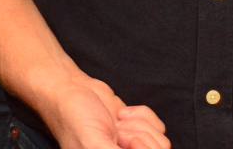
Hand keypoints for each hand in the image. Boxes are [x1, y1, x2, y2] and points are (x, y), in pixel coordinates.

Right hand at [46, 77, 167, 148]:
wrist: (72, 89)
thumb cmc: (76, 119)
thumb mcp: (94, 144)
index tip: (131, 142)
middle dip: (139, 136)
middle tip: (118, 130)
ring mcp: (134, 146)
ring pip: (160, 143)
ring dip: (139, 125)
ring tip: (118, 122)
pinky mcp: (139, 128)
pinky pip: (158, 127)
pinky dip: (142, 115)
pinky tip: (122, 113)